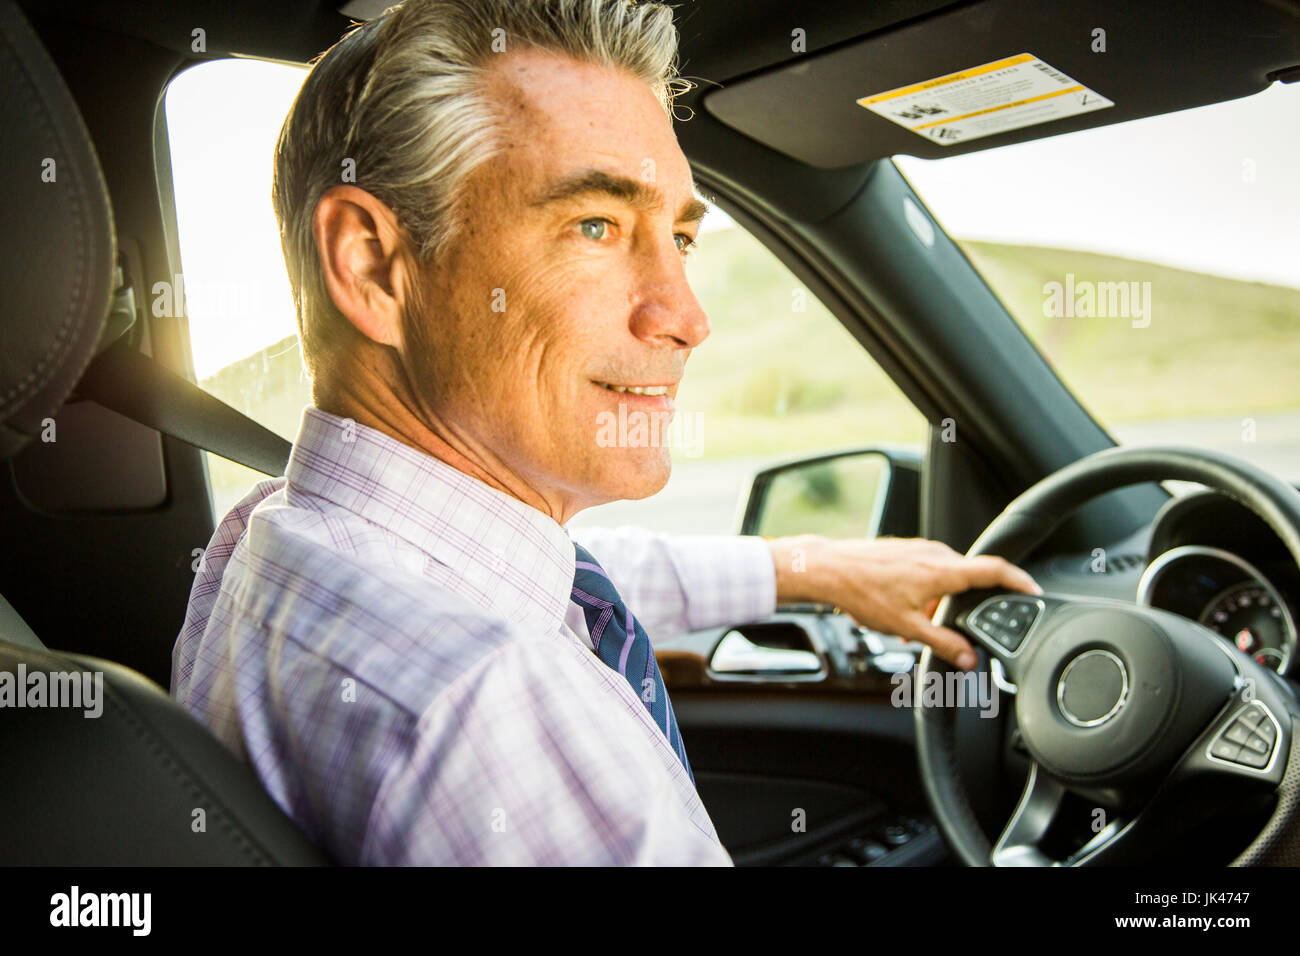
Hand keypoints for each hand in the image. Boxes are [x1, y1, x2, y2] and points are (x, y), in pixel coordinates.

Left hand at [766, 534, 1041, 670]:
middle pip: (970, 579)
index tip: (1034, 590)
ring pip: (945, 578)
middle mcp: (936, 554)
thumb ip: (942, 643)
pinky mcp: (907, 551)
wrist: (828, 569)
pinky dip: (924, 594)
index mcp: (943, 571)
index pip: (995, 571)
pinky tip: (902, 612)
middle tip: (953, 630)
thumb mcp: (906, 627)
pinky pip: (927, 572)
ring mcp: (921, 550)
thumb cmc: (862, 592)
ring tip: (913, 625)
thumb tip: (967, 658)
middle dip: (964, 607)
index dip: (1019, 580)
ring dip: (938, 603)